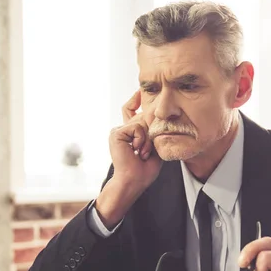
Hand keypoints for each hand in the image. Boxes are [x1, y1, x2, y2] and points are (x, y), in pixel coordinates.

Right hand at [96, 91, 161, 227]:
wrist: (135, 180)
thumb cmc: (145, 168)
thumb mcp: (154, 145)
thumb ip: (153, 130)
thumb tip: (154, 112)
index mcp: (131, 133)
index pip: (132, 110)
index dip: (136, 100)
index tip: (140, 90)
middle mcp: (123, 130)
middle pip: (143, 116)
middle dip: (151, 132)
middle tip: (146, 152)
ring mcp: (118, 131)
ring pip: (141, 122)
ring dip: (147, 140)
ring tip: (141, 153)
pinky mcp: (116, 133)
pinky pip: (136, 127)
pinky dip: (141, 140)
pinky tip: (136, 150)